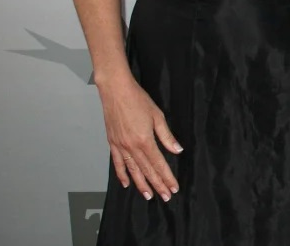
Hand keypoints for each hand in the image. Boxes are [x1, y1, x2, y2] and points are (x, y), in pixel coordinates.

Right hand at [98, 74, 182, 201]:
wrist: (116, 91)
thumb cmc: (138, 100)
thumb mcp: (157, 116)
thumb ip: (166, 136)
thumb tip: (177, 150)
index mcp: (144, 140)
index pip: (158, 164)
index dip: (166, 177)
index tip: (173, 188)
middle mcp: (131, 147)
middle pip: (146, 170)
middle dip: (157, 184)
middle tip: (165, 196)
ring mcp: (120, 147)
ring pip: (132, 170)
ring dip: (141, 184)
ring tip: (149, 196)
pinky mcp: (112, 144)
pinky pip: (118, 163)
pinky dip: (122, 175)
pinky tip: (127, 183)